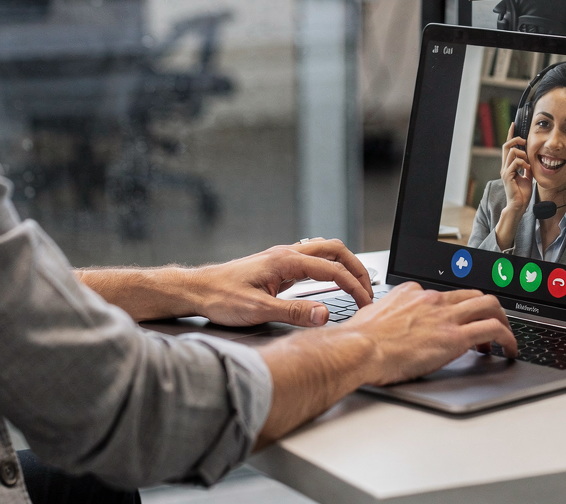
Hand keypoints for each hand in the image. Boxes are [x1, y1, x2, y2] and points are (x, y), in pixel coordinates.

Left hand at [77, 238, 372, 325]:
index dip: (354, 286)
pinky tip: (329, 283)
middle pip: (334, 251)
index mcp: (286, 261)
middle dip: (356, 268)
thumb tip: (324, 315)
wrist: (196, 290)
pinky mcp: (276, 266)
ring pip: (323, 251)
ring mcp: (282, 258)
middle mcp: (287, 254)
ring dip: (343, 265)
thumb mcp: (259, 310)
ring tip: (356, 284)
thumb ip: (294, 313)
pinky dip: (330, 267)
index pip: (332, 270)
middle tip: (369, 289)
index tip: (366, 303)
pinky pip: (312, 259)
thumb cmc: (221, 298)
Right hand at [256, 282, 516, 444]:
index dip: (456, 309)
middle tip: (491, 326)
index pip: (444, 294)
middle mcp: (431, 298)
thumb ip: (387, 315)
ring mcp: (444, 316)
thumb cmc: (359, 340)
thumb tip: (384, 324)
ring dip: (502, 320)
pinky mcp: (453, 336)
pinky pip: (492, 329)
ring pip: (489, 305)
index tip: (458, 323)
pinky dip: (507, 338)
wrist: (359, 348)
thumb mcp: (374, 316)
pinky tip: (509, 349)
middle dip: (487, 309)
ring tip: (505, 338)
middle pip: (472, 294)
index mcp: (412, 293)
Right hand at [499, 123, 532, 214]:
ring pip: (512, 152)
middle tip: (524, 140)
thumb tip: (530, 160)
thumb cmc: (522, 193)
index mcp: (509, 165)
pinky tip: (527, 170)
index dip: (510, 135)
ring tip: (528, 163)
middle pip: (507, 146)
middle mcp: (505, 166)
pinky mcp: (508, 176)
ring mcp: (505, 171)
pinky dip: (523, 164)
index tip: (513, 125)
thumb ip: (526, 167)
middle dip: (516, 139)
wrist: (518, 205)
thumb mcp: (527, 176)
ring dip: (522, 154)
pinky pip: (515, 163)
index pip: (508, 147)